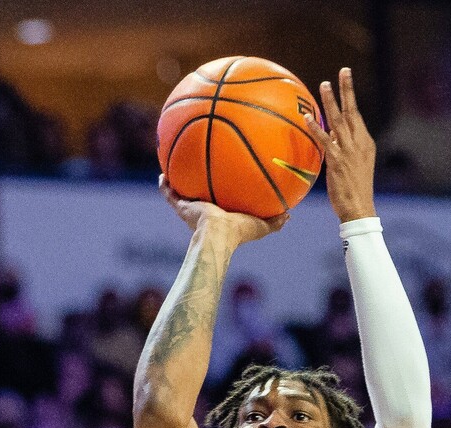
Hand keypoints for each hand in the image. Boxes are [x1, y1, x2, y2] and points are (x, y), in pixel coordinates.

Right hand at [159, 175, 289, 246]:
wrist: (219, 233)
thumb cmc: (240, 231)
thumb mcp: (262, 225)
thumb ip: (275, 221)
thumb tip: (288, 215)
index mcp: (222, 217)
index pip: (221, 205)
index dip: (221, 197)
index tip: (223, 186)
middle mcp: (205, 214)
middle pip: (200, 199)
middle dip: (198, 189)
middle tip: (198, 174)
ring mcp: (191, 210)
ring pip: (181, 195)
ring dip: (177, 185)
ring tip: (174, 170)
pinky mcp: (182, 208)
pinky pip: (169, 195)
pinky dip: (164, 186)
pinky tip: (162, 174)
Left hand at [305, 68, 376, 222]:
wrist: (359, 208)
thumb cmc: (354, 190)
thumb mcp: (353, 165)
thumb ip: (343, 148)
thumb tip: (331, 134)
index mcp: (366, 143)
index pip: (357, 116)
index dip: (351, 97)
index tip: (346, 79)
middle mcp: (359, 144)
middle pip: (352, 111)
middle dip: (347, 90)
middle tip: (343, 70)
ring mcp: (349, 152)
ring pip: (340, 120)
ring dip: (331, 102)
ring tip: (324, 85)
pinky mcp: (338, 161)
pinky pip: (326, 141)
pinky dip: (316, 128)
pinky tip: (308, 118)